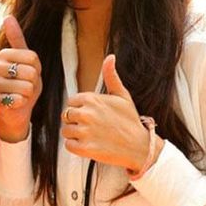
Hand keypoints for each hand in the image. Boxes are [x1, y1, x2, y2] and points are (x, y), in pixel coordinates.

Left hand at [0, 16, 41, 142]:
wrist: (12, 113)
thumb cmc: (10, 82)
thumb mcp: (12, 59)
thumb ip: (13, 39)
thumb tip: (8, 17)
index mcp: (34, 62)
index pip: (16, 52)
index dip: (3, 57)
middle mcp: (37, 77)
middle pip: (14, 68)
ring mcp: (32, 94)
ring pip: (13, 84)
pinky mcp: (23, 108)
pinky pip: (10, 100)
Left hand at [60, 54, 158, 172]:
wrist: (140, 147)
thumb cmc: (130, 120)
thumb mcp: (123, 95)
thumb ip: (111, 76)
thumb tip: (110, 56)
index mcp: (91, 99)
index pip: (71, 102)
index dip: (80, 109)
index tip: (93, 115)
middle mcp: (85, 114)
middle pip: (66, 116)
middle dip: (76, 122)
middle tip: (92, 127)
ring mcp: (84, 132)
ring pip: (66, 131)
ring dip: (75, 135)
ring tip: (92, 136)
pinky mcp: (84, 149)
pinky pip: (68, 145)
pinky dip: (76, 147)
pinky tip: (90, 145)